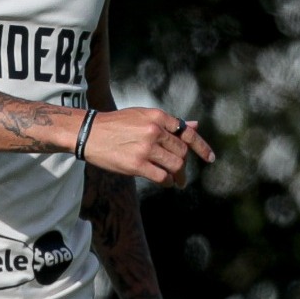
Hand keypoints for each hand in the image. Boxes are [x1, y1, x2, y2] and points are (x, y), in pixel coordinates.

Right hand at [83, 111, 215, 187]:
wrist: (89, 133)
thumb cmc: (117, 124)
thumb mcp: (143, 116)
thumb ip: (169, 123)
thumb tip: (195, 125)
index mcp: (157, 116)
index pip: (187, 132)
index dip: (202, 147)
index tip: (210, 158)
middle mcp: (154, 131)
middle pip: (182, 152)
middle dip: (184, 164)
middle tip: (181, 173)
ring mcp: (145, 148)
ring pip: (175, 165)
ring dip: (178, 176)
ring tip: (176, 181)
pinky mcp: (136, 165)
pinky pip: (162, 177)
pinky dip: (167, 182)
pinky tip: (165, 182)